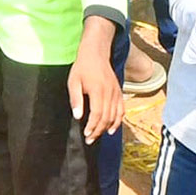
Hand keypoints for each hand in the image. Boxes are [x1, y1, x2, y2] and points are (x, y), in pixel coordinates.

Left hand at [67, 17, 123, 143]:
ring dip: (107, 128)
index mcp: (98, 91)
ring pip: (115, 116)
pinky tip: (112, 128)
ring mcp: (116, 93)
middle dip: (98, 131)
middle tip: (90, 139)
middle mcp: (110, 94)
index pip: (97, 115)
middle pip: (106, 118)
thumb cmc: (82, 68)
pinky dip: (118, 121)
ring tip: (99, 135)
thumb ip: (76, 99)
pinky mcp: (119, 92)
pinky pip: (121, 110)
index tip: (86, 135)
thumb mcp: (73, 82)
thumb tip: (78, 116)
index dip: (92, 127)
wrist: (96, 54)